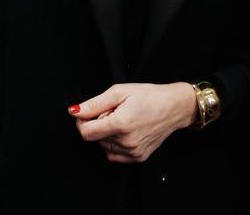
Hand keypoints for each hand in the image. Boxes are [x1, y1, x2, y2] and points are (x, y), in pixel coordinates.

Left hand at [69, 82, 197, 162]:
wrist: (175, 107)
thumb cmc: (150, 96)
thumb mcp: (120, 91)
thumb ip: (94, 104)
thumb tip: (74, 111)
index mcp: (120, 124)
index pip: (85, 132)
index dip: (83, 121)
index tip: (90, 112)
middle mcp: (126, 141)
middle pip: (94, 138)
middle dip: (99, 124)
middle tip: (116, 111)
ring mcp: (133, 152)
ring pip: (103, 146)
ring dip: (107, 134)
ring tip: (124, 120)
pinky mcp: (138, 157)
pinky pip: (114, 155)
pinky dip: (115, 144)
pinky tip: (127, 132)